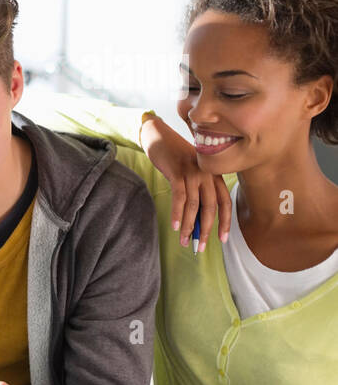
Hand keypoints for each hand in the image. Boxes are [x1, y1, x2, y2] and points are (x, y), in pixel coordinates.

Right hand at [140, 115, 231, 250]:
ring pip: (194, 205)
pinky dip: (178, 214)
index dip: (224, 222)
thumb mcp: (191, 172)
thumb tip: (195, 218)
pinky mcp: (178, 172)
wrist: (159, 136)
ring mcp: (193, 172)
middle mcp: (207, 174)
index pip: (224, 202)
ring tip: (184, 241)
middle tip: (200, 247)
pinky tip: (175, 226)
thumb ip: (197, 189)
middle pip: (211, 207)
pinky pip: (180, 197)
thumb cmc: (174, 157)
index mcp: (214, 175)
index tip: (221, 240)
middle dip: (206, 230)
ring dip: (189, 226)